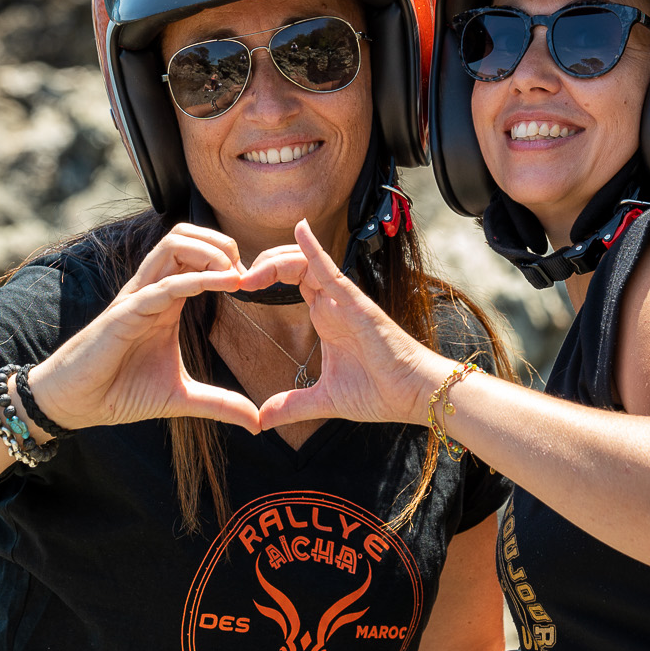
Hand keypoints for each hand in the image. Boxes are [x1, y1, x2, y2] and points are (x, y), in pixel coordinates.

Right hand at [29, 224, 267, 432]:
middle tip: (248, 274)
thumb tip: (257, 422)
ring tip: (236, 275)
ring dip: (210, 252)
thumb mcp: (181, 397)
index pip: (197, 255)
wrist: (78, 404)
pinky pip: (162, 285)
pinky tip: (225, 284)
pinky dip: (195, 279)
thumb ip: (220, 404)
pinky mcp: (125, 314)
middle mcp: (152, 290)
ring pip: (173, 245)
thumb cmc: (121, 392)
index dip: (230, 260)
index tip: (256, 285)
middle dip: (222, 243)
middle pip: (186, 236)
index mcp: (166, 300)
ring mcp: (138, 298)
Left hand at [254, 220, 450, 431]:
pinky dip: (314, 249)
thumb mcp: (323, 400)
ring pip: (305, 263)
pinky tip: (300, 229)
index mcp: (325, 317)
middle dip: (263, 264)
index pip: (290, 281)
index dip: (263, 277)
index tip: (238, 286)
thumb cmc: (379, 392)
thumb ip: (291, 405)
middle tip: (237, 278)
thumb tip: (261, 421)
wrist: (411, 395)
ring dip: (276, 260)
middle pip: (292, 265)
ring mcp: (344, 300)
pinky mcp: (355, 303)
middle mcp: (333, 302)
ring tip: (252, 272)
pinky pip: (331, 270)